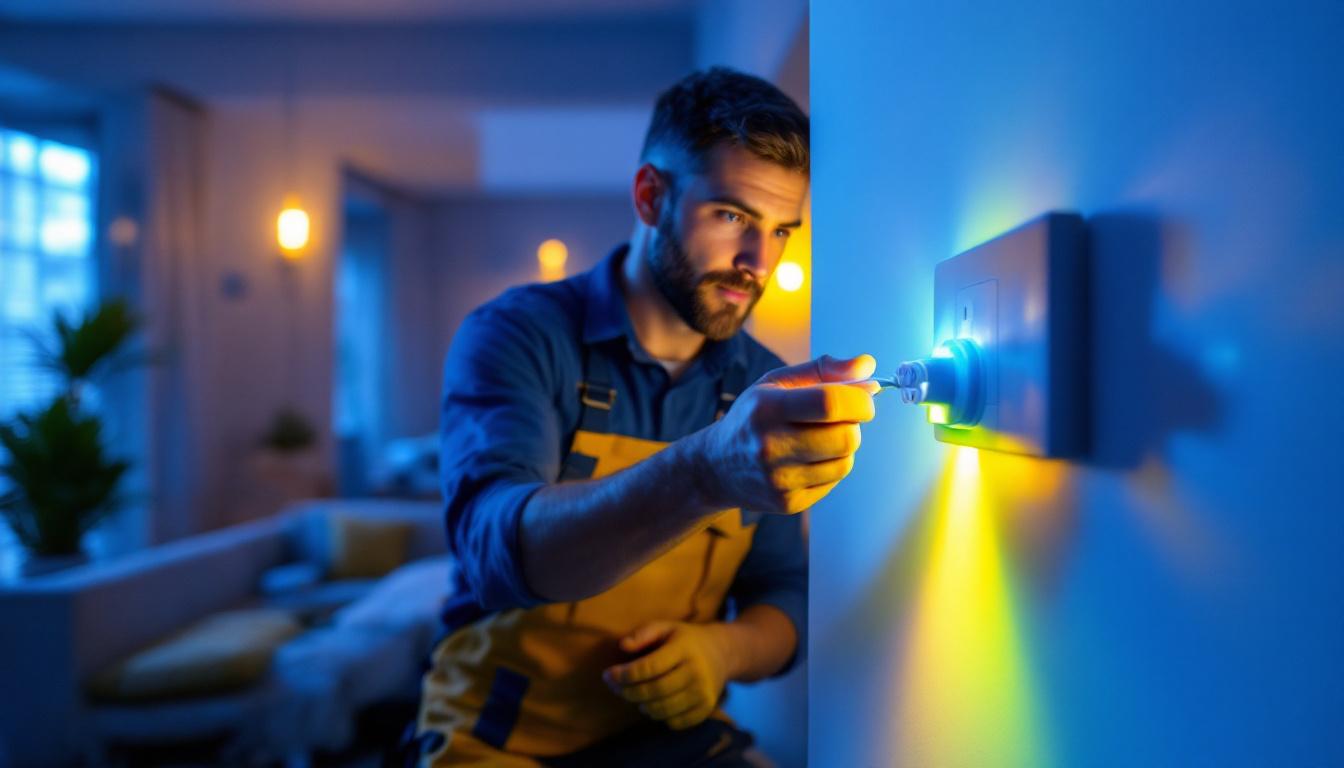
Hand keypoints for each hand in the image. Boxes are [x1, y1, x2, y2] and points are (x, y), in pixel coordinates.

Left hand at [603, 621, 732, 730]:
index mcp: (684, 648)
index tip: (608, 675)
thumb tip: (623, 646)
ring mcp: (703, 692)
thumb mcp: (665, 627)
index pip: (649, 667)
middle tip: (616, 689)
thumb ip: (643, 633)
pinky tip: (655, 704)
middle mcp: (696, 671)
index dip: (625, 674)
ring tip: (635, 696)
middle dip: (629, 693)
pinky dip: (660, 717)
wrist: (722, 652)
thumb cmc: (685, 639)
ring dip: (642, 706)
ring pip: (663, 709)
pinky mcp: (706, 708)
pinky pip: (676, 722)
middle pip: (654, 691)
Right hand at [692, 353, 878, 514]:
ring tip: (820, 438)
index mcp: (767, 408)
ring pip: (845, 462)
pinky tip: (808, 459)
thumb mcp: (777, 383)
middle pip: (845, 438)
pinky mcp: (788, 503)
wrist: (716, 466)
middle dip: (853, 425)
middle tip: (839, 419)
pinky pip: (834, 481)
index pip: (831, 404)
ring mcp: (779, 479)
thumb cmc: (753, 417)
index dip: (859, 400)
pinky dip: (831, 466)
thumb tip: (868, 367)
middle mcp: (770, 446)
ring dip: (843, 447)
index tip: (863, 398)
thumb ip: (824, 370)